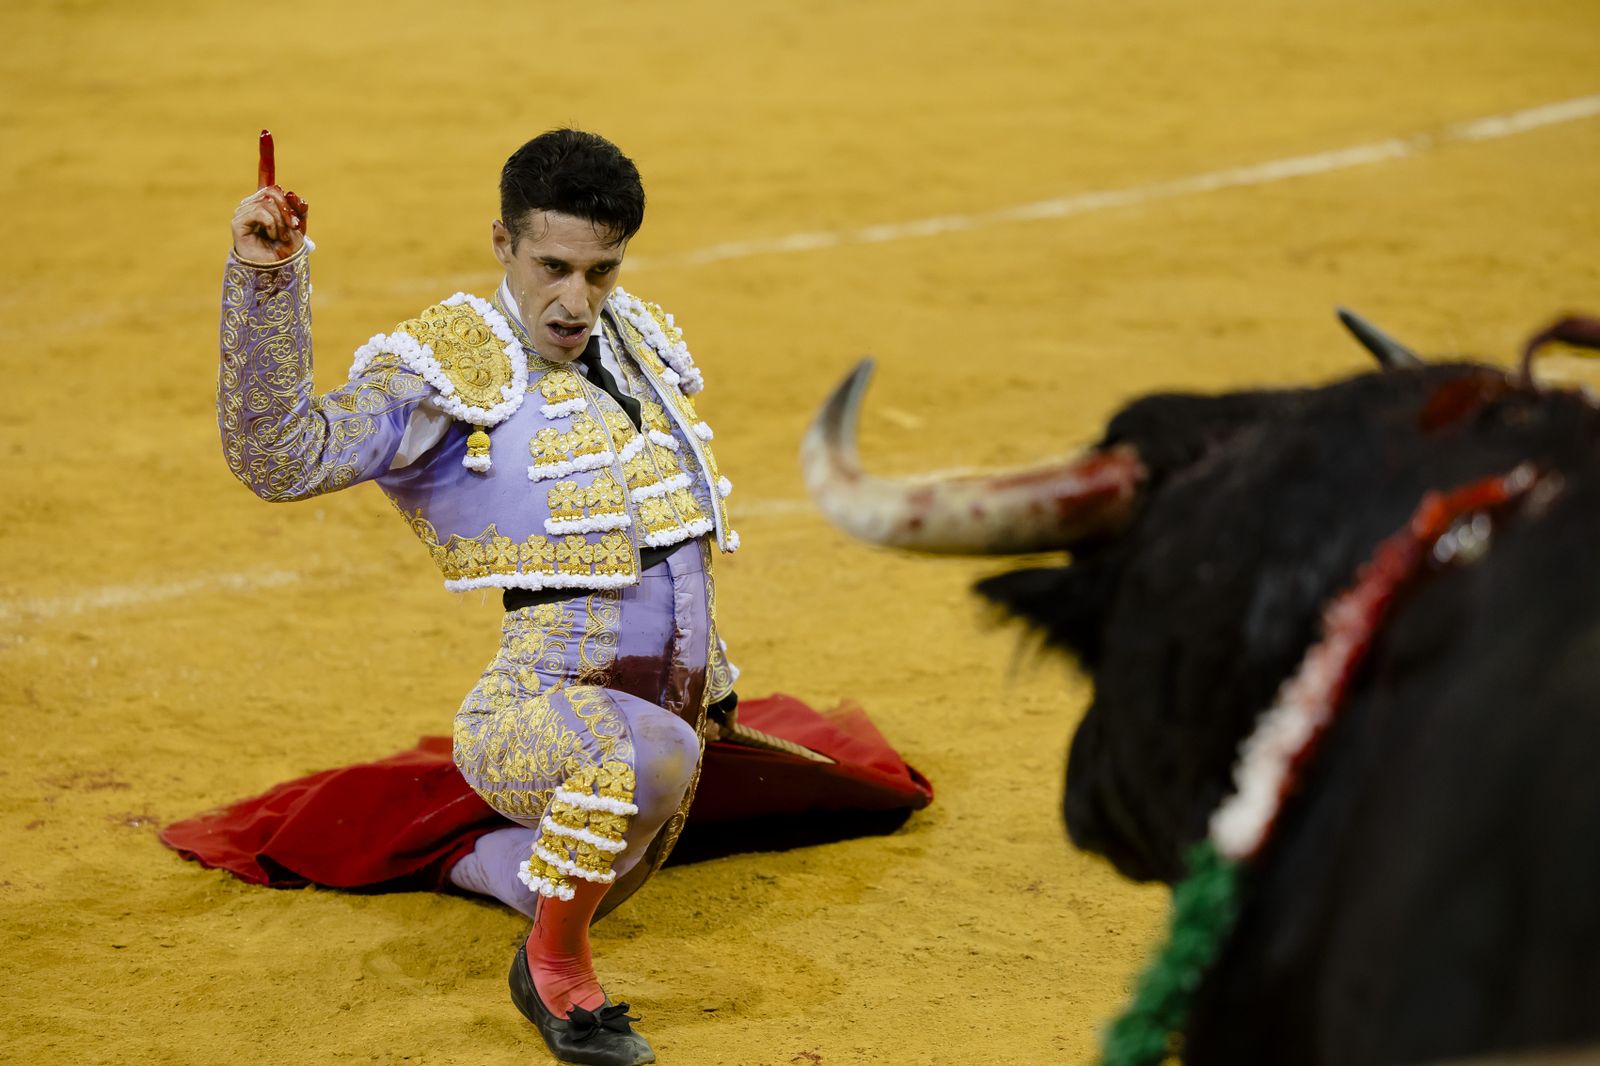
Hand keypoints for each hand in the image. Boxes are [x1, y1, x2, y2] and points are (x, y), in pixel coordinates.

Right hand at [231, 130, 309, 262]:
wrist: (277, 271)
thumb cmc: (287, 251)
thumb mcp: (300, 226)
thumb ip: (298, 208)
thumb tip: (292, 193)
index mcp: (268, 201)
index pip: (267, 175)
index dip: (266, 155)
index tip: (265, 132)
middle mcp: (253, 202)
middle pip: (275, 190)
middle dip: (289, 211)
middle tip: (293, 230)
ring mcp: (244, 210)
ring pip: (270, 201)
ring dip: (283, 221)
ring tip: (280, 237)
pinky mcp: (238, 221)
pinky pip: (262, 212)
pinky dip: (273, 225)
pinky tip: (272, 236)